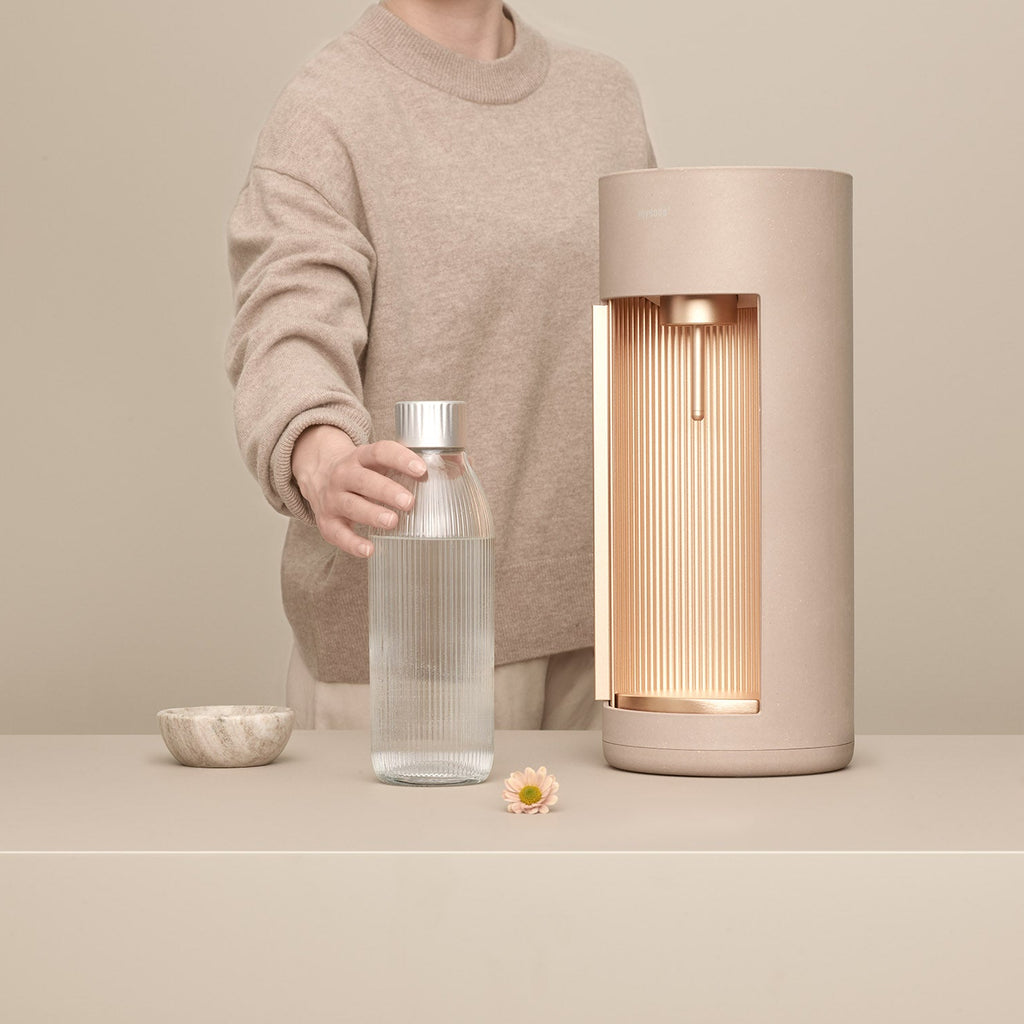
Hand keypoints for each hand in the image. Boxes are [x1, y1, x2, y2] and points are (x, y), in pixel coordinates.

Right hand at [291, 425, 425, 556]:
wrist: (318, 475)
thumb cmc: (362, 471)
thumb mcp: (379, 462)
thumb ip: (411, 465)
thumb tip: (458, 470)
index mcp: (361, 457)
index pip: (380, 452)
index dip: (401, 458)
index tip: (421, 469)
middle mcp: (344, 475)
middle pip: (364, 480)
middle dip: (386, 490)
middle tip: (409, 501)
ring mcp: (333, 498)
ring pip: (350, 505)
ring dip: (371, 513)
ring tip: (392, 521)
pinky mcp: (327, 521)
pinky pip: (337, 533)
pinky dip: (351, 543)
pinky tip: (369, 550)